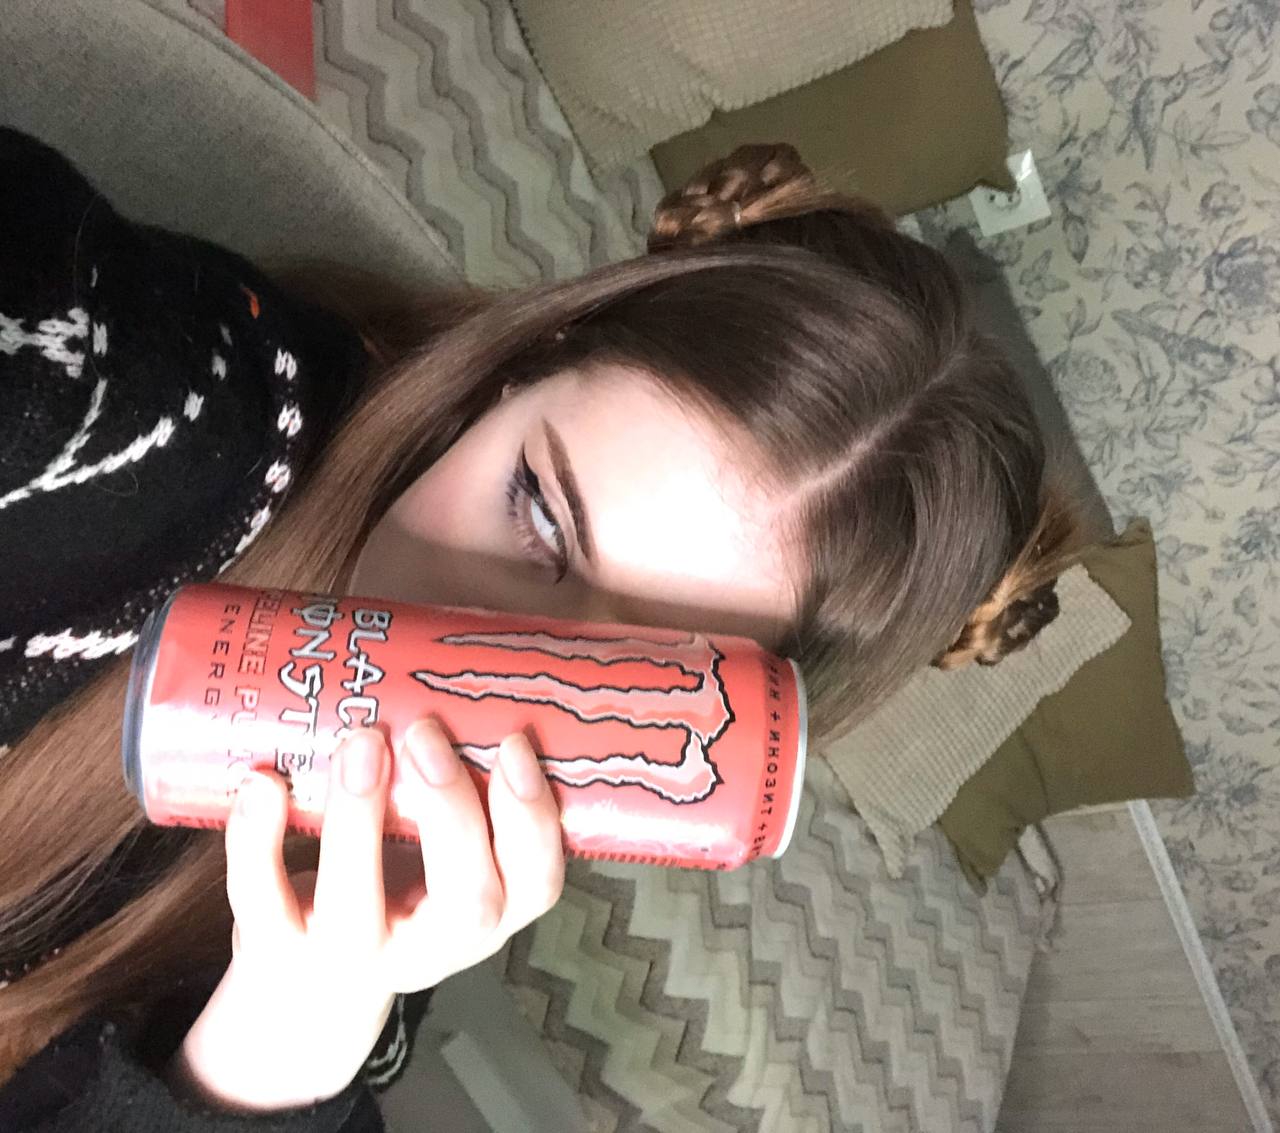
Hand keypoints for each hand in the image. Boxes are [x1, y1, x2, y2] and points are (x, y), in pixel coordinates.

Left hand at [167, 720, 564, 1113]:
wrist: (310, 979)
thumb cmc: (399, 880)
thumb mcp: (448, 845)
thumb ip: (465, 774)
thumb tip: (472, 652)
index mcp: (490, 910)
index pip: (537, 884)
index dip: (533, 819)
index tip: (512, 743)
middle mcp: (432, 944)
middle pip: (466, 903)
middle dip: (451, 812)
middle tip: (425, 733)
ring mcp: (353, 954)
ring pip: (359, 908)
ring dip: (358, 818)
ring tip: (359, 740)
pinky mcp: (279, 950)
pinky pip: (264, 903)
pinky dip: (258, 841)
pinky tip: (262, 781)